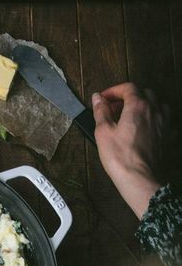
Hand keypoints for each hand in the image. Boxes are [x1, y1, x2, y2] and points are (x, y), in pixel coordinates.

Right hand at [92, 83, 169, 218]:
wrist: (139, 178)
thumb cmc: (121, 157)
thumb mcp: (103, 131)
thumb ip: (101, 111)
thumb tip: (98, 98)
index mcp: (138, 106)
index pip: (128, 87)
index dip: (114, 90)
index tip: (104, 99)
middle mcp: (154, 111)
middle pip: (144, 93)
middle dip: (128, 97)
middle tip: (113, 108)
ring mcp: (163, 123)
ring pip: (157, 104)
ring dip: (143, 105)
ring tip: (130, 115)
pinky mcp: (167, 136)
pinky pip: (164, 119)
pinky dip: (154, 117)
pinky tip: (144, 127)